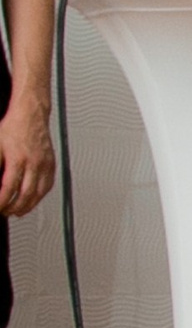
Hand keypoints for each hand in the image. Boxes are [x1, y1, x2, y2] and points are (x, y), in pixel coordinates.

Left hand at [0, 99, 54, 217]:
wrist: (31, 115)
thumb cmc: (13, 128)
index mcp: (18, 159)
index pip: (9, 188)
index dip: (2, 202)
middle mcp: (33, 164)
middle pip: (26, 195)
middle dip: (15, 208)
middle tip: (6, 212)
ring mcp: (45, 165)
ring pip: (39, 193)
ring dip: (29, 206)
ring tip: (19, 211)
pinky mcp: (51, 164)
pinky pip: (48, 185)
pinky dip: (40, 196)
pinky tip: (34, 198)